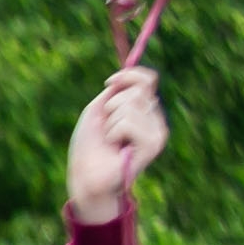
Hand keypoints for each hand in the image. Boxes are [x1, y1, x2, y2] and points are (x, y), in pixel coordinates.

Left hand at [65, 64, 168, 225]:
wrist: (86, 175)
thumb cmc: (90, 144)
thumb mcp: (100, 109)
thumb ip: (117, 90)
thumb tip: (128, 69)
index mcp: (144, 109)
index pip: (147, 79)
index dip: (128, 76)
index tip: (109, 83)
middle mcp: (155, 119)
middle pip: (137, 91)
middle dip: (112, 107)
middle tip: (108, 128)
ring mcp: (157, 132)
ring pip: (130, 106)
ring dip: (110, 122)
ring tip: (111, 140)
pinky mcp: (154, 144)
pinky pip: (128, 122)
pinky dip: (112, 132)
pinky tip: (115, 147)